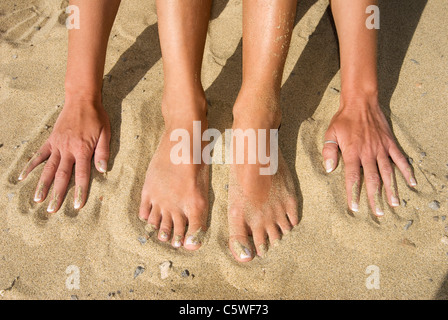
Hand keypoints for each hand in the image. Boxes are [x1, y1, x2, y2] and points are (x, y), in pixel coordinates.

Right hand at [18, 98, 110, 212]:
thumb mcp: (106, 133)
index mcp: (83, 150)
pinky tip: (23, 177)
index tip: (77, 205)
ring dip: (42, 185)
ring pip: (48, 168)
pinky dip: (31, 166)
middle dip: (57, 194)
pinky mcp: (51, 140)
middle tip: (52, 210)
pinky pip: (39, 155)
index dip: (80, 191)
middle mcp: (68, 149)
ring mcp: (57, 145)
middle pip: (62, 176)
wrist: (82, 99)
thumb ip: (103, 152)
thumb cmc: (97, 117)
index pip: (81, 175)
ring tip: (37, 200)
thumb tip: (103, 170)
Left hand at [322, 96, 415, 215]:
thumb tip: (329, 169)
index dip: (354, 193)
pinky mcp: (390, 143)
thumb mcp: (330, 133)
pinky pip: (400, 159)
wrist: (361, 102)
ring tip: (395, 204)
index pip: (353, 177)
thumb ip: (329, 151)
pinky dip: (406, 171)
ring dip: (392, 189)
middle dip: (375, 198)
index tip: (355, 207)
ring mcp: (381, 148)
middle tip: (379, 213)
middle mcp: (368, 153)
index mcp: (352, 153)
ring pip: (388, 173)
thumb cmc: (343, 119)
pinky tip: (412, 183)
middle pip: (373, 180)